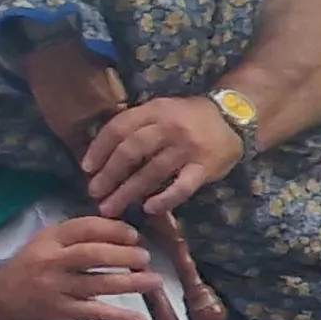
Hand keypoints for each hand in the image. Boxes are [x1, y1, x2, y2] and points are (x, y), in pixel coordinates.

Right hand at [0, 215, 158, 319]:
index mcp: (50, 239)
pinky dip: (119, 317)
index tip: (134, 236)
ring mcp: (56, 288)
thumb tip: (124, 233)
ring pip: (98, 284)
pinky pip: (95, 313)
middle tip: (145, 258)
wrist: (1, 299)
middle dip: (125, 255)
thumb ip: (77, 236)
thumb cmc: (32, 267)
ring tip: (154, 281)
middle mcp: (51, 261)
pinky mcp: (61, 311)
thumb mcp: (47, 242)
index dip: (114, 230)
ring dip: (130, 282)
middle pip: (93, 254)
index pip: (86, 228)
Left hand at [84, 94, 242, 217]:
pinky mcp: (205, 166)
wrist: (234, 117)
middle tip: (94, 192)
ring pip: (152, 171)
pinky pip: (182, 186)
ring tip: (111, 207)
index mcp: (154, 110)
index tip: (86, 169)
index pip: (119, 127)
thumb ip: (136, 126)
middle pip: (131, 151)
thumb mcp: (160, 110)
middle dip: (109, 174)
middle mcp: (169, 127)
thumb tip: (99, 154)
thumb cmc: (187, 118)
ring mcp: (188, 147)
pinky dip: (165, 199)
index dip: (99, 149)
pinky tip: (149, 209)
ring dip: (128, 192)